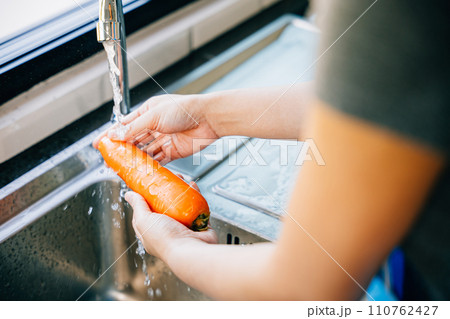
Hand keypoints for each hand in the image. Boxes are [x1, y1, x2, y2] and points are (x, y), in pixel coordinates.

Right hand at [93, 94, 218, 163]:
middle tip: (110, 161)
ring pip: (145, 152)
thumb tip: (116, 135)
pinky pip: (159, 160)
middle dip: (121, 151)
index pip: (125, 125)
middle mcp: (155, 125)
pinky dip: (150, 167)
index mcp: (148, 112)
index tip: (100, 144)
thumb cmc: (185, 109)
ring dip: (135, 160)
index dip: (111, 135)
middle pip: (133, 140)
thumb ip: (134, 128)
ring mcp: (164, 139)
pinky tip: (141, 172)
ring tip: (122, 169)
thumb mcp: (154, 116)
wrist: (209, 119)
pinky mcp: (174, 151)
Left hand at [125, 185, 216, 260]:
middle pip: (165, 206)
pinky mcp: (199, 224)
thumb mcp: (145, 221)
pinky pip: (197, 207)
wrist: (191, 250)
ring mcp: (184, 227)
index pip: (146, 212)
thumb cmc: (166, 239)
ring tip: (181, 179)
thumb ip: (138, 206)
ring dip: (182, 191)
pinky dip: (196, 196)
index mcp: (152, 233)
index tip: (149, 184)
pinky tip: (193, 186)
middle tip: (168, 178)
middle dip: (167, 190)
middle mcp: (168, 230)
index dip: (146, 198)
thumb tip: (129, 195)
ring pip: (182, 205)